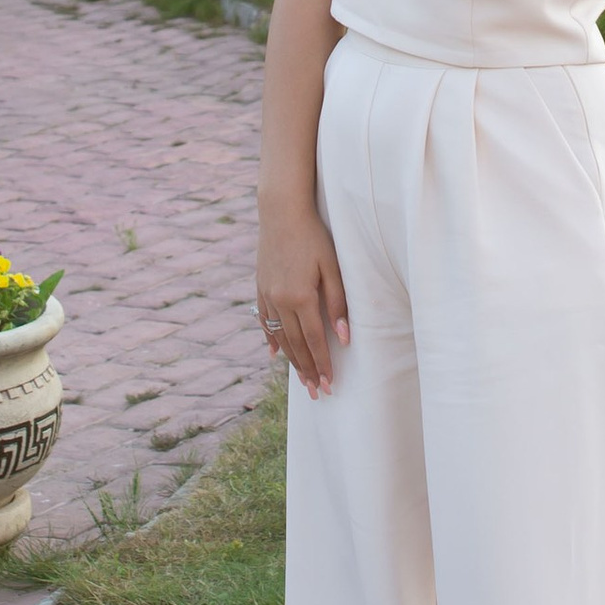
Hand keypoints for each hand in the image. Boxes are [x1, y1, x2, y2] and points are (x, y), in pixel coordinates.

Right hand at [255, 193, 347, 399]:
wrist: (281, 212)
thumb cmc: (314, 237)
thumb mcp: (332, 266)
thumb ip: (338, 303)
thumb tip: (344, 338)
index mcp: (301, 297)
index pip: (315, 341)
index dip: (323, 364)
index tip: (330, 384)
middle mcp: (281, 301)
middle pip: (296, 345)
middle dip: (308, 371)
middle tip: (317, 392)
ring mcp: (267, 296)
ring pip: (280, 337)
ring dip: (292, 361)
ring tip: (302, 380)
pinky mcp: (260, 288)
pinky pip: (265, 321)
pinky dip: (271, 339)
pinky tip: (276, 353)